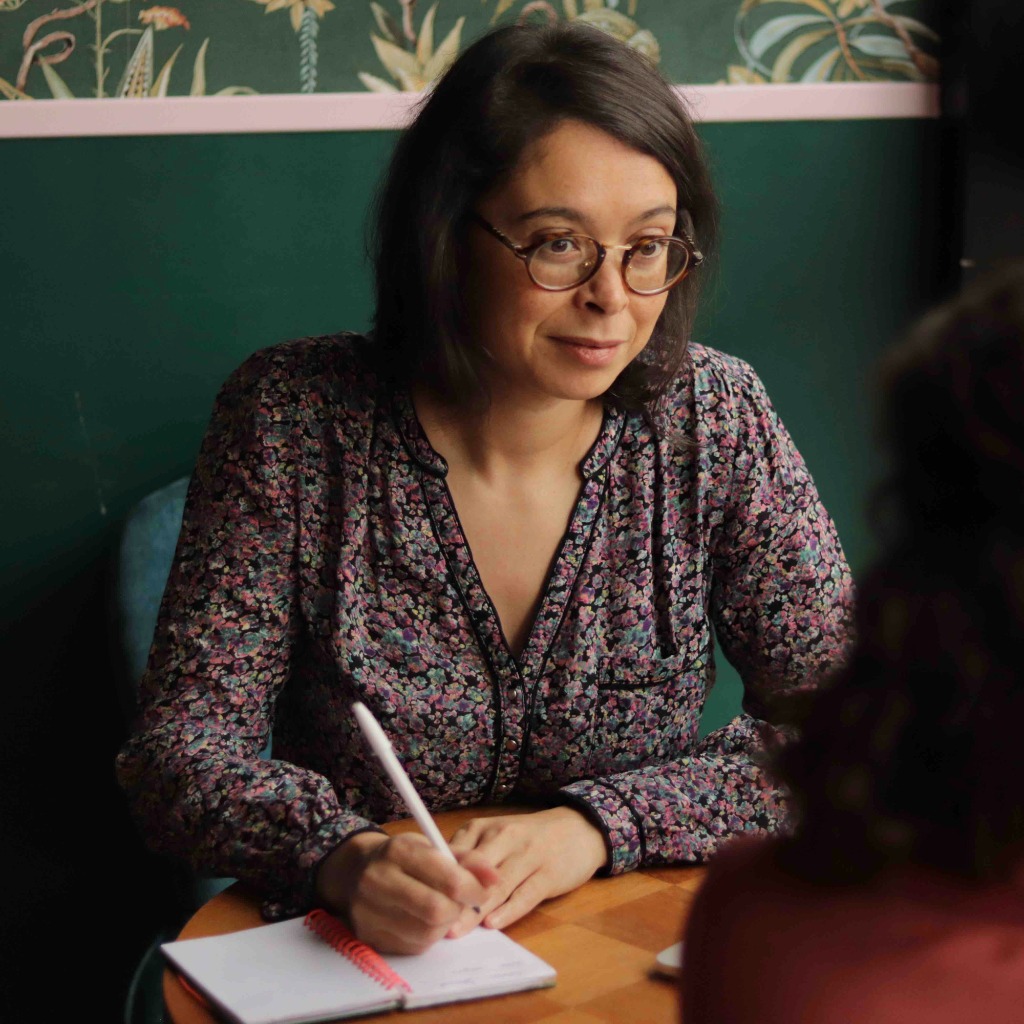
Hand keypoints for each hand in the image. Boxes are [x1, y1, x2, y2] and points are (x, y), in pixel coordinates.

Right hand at [314, 831, 498, 954]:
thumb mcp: (430, 846)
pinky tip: (424, 920)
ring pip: (427, 932)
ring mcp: (369, 912)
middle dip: (458, 909)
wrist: (354, 871)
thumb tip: (495, 877)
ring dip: (445, 924)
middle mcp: (378, 881)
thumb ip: (466, 859)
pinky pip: (413, 945)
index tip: (482, 890)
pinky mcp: (369, 937)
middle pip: (437, 910)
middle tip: (462, 902)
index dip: (473, 888)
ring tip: (443, 908)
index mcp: (398, 851)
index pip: (448, 878)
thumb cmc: (401, 857)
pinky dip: (428, 936)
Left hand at [446, 807, 607, 935]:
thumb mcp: (495, 835)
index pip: (455, 854)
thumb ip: (469, 855)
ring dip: (475, 910)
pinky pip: (526, 894)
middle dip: (453, 898)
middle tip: (433, 922)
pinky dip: (508, 910)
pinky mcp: (549, 874)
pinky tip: (493, 924)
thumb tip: (435, 883)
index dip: (437, 878)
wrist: (579, 828)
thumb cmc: (529, 836)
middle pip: (473, 871)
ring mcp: (529, 855)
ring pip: (497, 885)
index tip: (421, 900)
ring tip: (456, 931)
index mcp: (484, 827)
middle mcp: (505, 837)